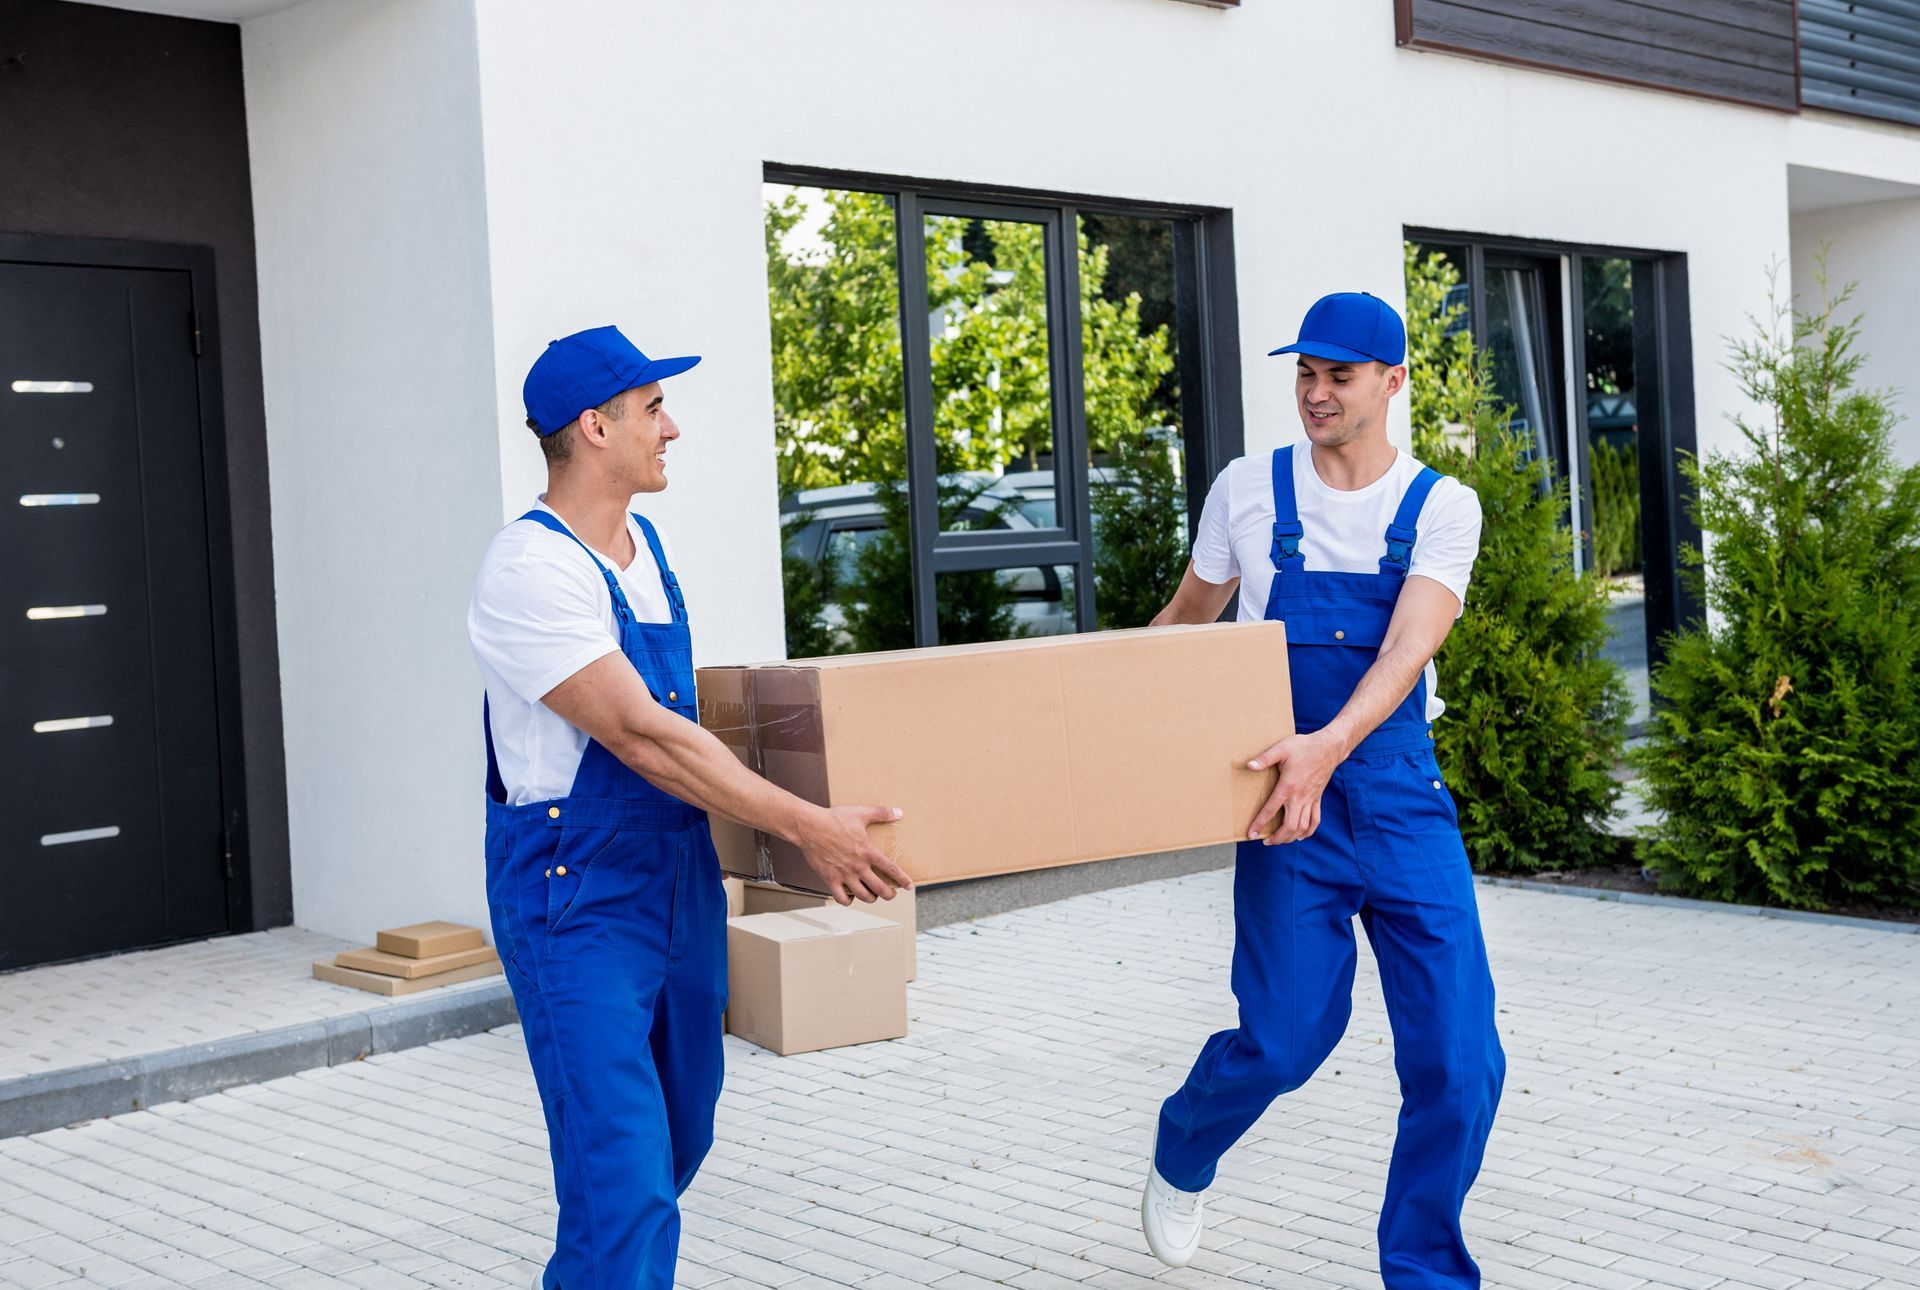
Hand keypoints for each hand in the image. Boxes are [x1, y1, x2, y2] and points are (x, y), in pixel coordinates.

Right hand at [796, 805, 913, 904]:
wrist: (809, 826)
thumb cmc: (833, 819)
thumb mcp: (861, 813)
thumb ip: (881, 813)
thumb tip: (898, 812)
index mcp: (868, 852)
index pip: (891, 869)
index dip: (903, 879)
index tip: (909, 886)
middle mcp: (858, 866)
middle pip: (880, 889)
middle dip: (889, 894)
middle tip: (891, 894)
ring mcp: (844, 875)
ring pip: (863, 896)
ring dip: (871, 898)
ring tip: (873, 896)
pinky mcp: (830, 879)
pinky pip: (841, 898)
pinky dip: (848, 901)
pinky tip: (851, 897)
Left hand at [1246, 730, 1345, 845]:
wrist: (1329, 747)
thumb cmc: (1304, 746)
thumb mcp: (1282, 748)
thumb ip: (1265, 758)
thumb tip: (1249, 765)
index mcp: (1288, 786)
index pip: (1271, 810)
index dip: (1260, 824)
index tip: (1251, 834)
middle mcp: (1300, 797)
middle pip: (1290, 826)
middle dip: (1277, 838)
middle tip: (1266, 841)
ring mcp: (1310, 800)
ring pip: (1302, 827)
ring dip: (1291, 837)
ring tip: (1280, 840)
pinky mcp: (1318, 799)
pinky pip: (1315, 820)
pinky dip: (1308, 832)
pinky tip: (1301, 836)